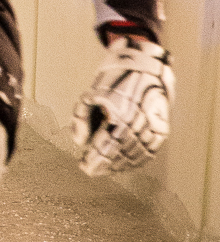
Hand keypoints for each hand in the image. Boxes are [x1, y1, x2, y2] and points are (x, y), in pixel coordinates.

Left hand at [72, 36, 173, 175]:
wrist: (145, 70)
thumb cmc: (113, 83)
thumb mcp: (89, 96)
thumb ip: (80, 120)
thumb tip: (79, 142)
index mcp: (120, 115)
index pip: (106, 146)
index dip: (94, 160)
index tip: (84, 167)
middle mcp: (139, 124)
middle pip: (120, 154)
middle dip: (104, 165)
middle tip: (92, 171)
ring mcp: (153, 128)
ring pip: (135, 155)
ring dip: (119, 166)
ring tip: (105, 169)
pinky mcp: (162, 131)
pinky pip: (149, 152)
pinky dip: (136, 161)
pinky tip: (124, 165)